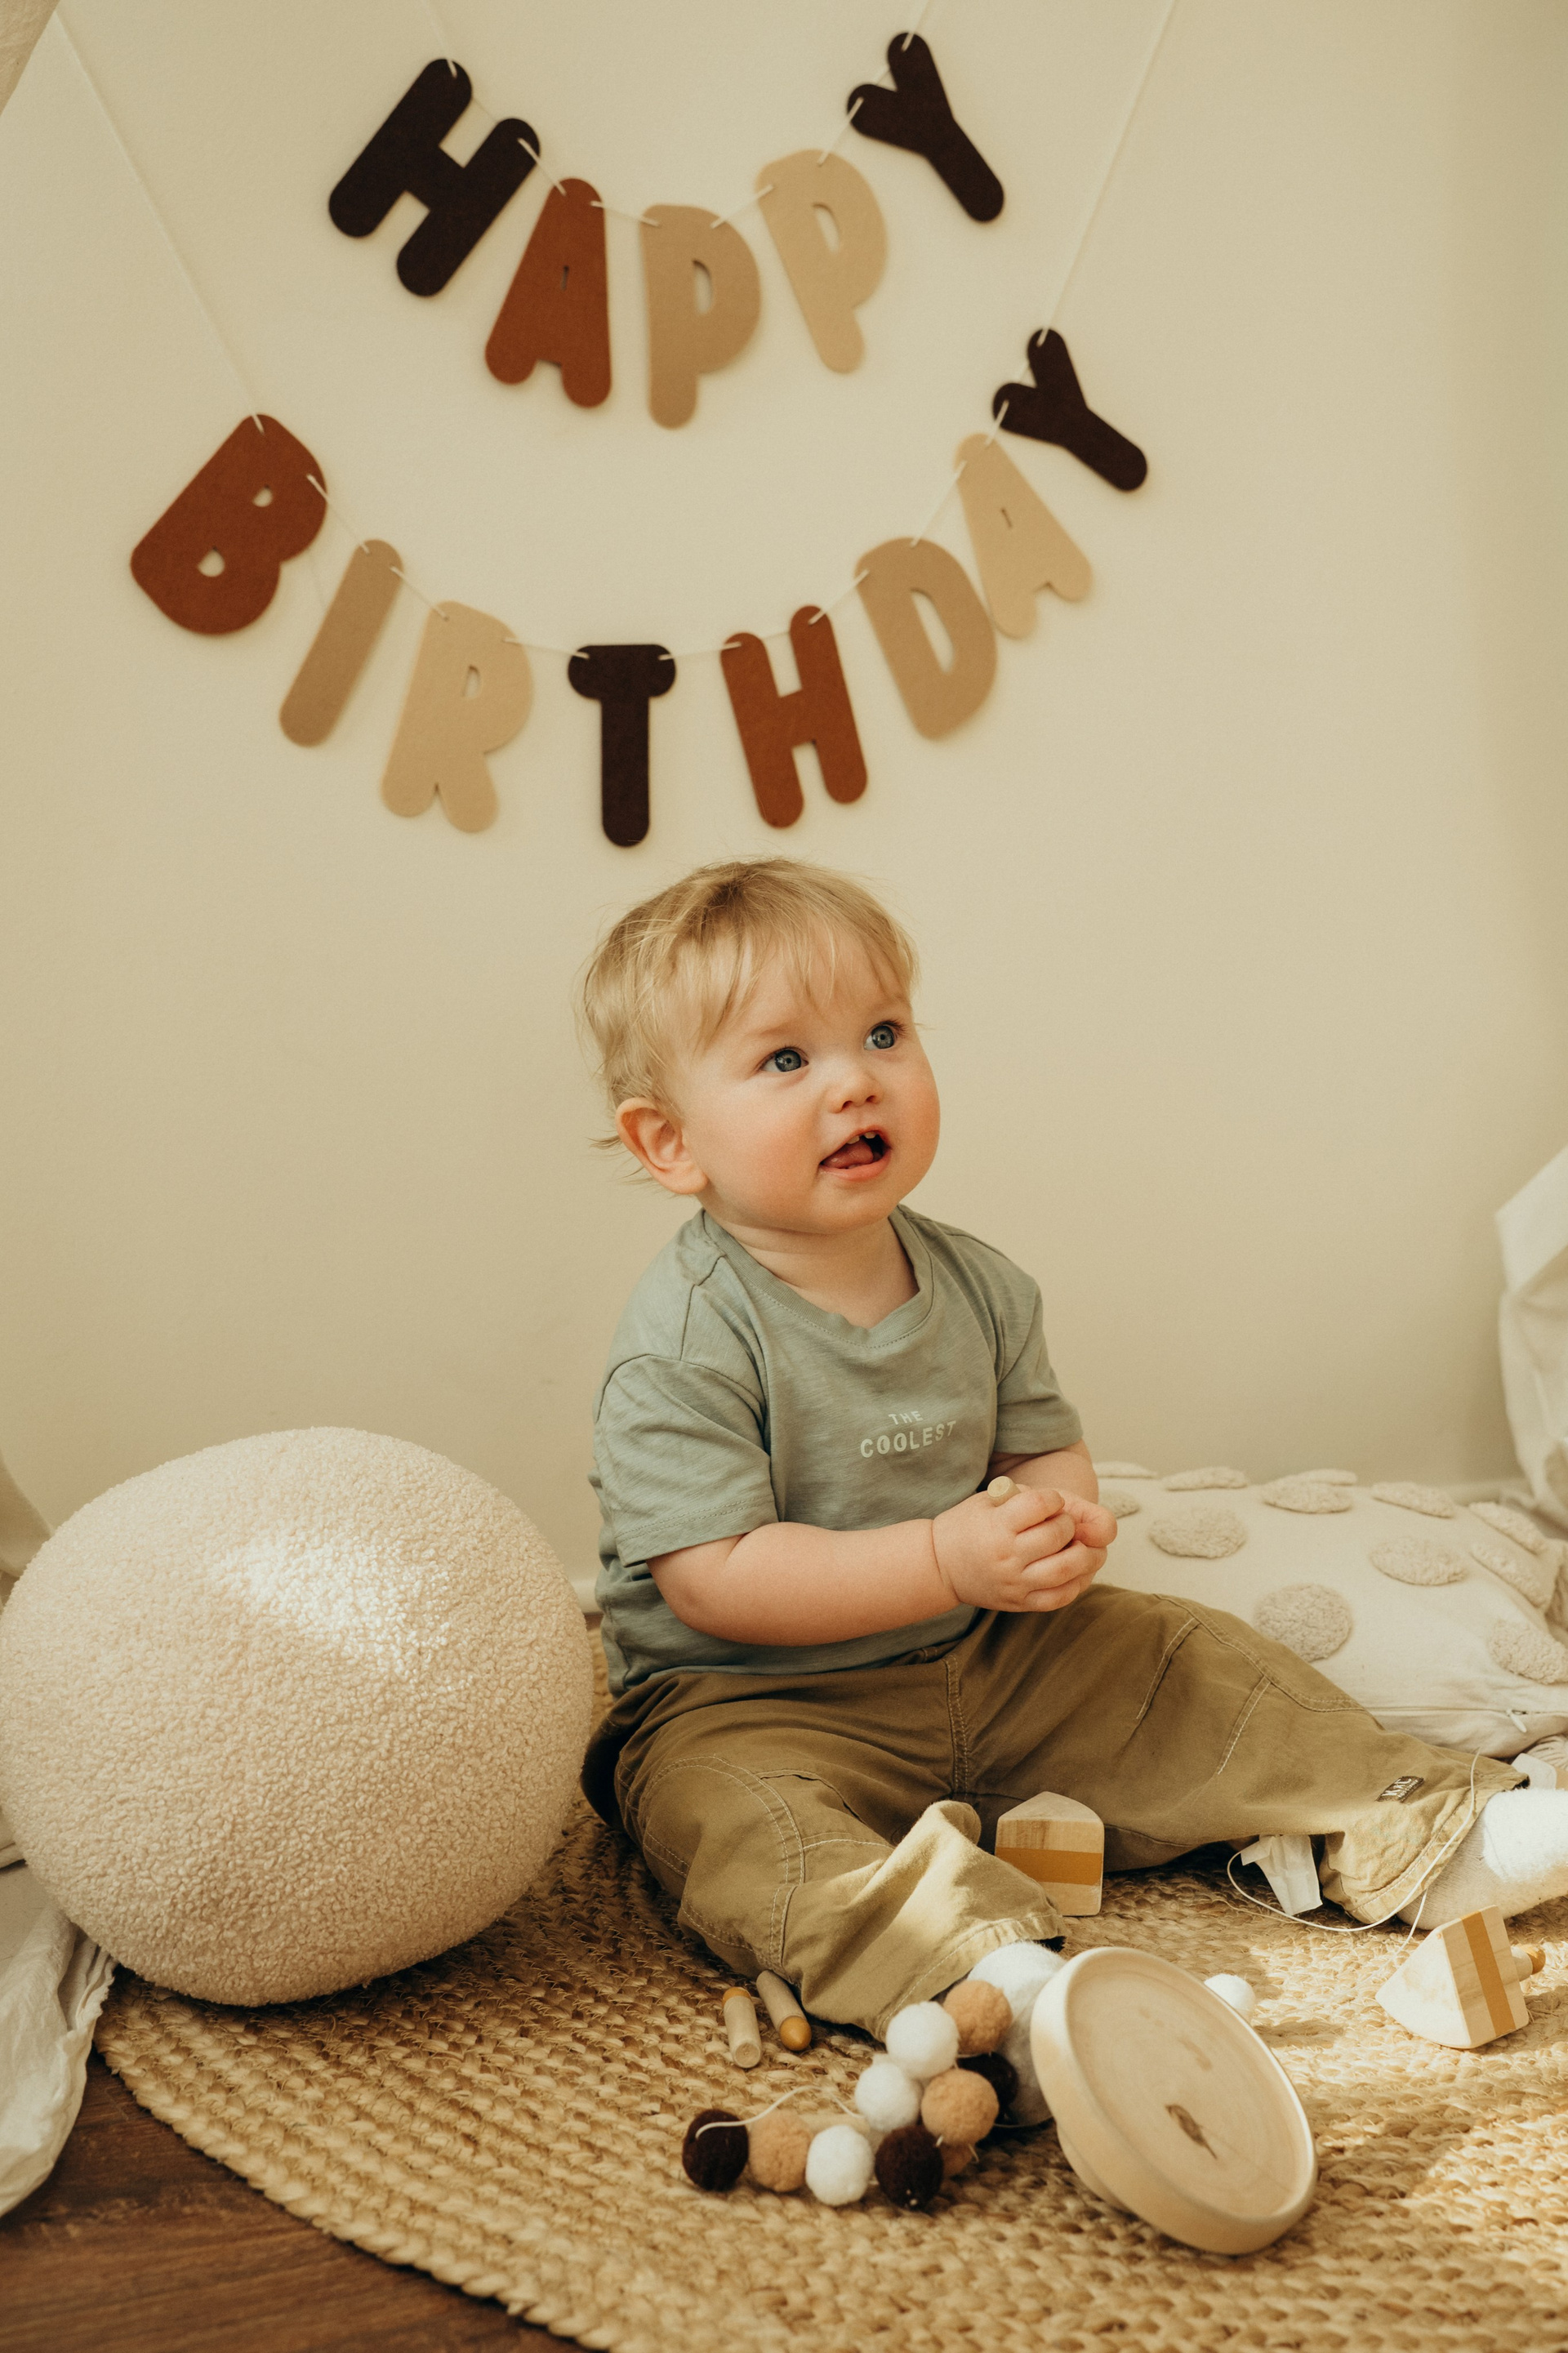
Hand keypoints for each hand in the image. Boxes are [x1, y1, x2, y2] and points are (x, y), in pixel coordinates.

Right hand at [932, 1482, 1115, 1613]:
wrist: (938, 1567)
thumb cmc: (966, 1526)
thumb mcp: (986, 1501)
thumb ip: (1023, 1497)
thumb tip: (1064, 1505)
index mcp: (997, 1526)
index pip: (1040, 1505)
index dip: (1053, 1499)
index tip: (1052, 1502)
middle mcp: (1007, 1556)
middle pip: (1057, 1535)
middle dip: (1069, 1524)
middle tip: (1066, 1523)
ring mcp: (1015, 1582)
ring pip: (1065, 1569)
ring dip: (1085, 1555)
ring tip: (1084, 1547)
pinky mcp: (1019, 1602)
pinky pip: (1058, 1597)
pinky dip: (1076, 1583)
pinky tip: (1077, 1571)